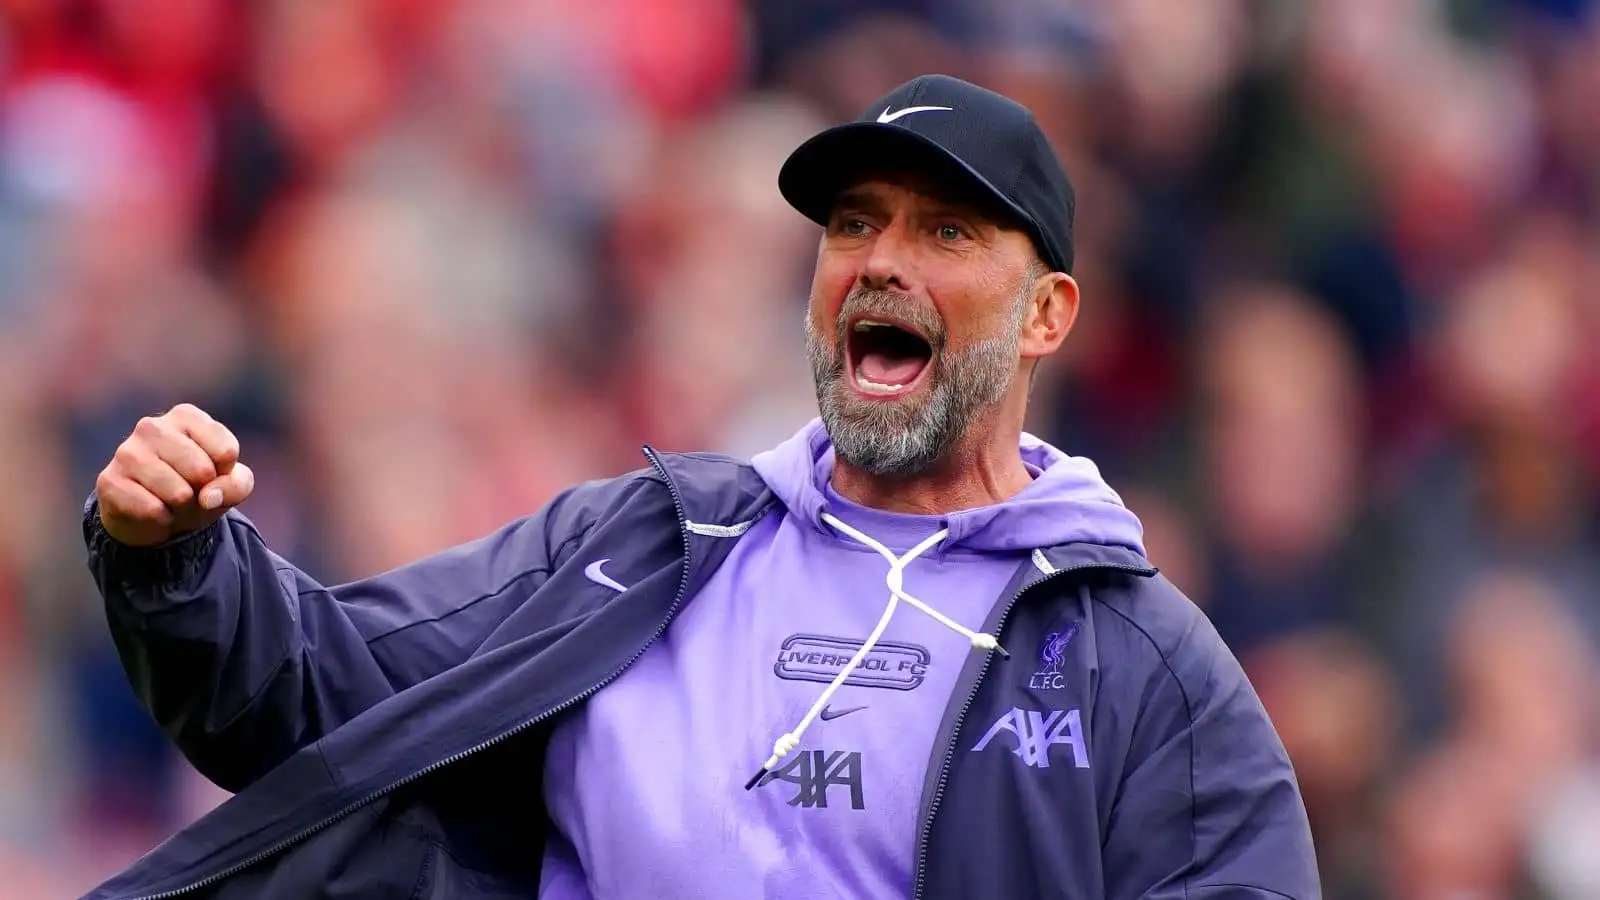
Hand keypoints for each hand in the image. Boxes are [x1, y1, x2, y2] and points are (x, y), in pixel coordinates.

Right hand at [95, 403, 255, 546]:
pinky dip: (162, 518)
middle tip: (189, 489)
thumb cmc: (198, 487)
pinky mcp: (109, 480)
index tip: (211, 472)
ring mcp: (126, 452)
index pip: (226, 451)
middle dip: (202, 491)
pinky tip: (153, 509)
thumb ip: (237, 484)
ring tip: (171, 499)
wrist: (155, 514)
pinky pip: (152, 510)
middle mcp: (152, 426)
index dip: (225, 473)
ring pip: (178, 493)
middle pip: (202, 471)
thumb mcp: (231, 484)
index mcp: (186, 416)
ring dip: (182, 506)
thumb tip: (208, 497)